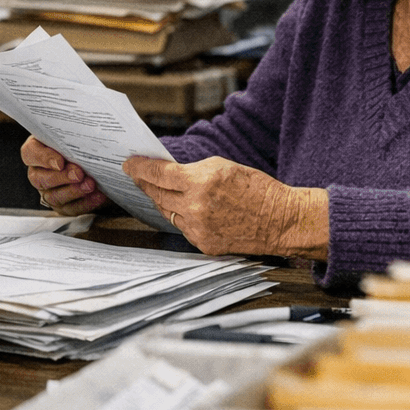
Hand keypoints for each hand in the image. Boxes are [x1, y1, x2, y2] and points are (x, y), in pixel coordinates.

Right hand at [21, 136, 107, 214]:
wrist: (95, 161)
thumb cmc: (78, 143)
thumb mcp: (72, 135)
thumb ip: (71, 133)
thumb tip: (83, 130)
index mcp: (36, 151)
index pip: (30, 153)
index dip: (43, 158)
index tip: (60, 161)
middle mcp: (38, 174)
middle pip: (41, 178)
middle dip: (61, 177)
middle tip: (78, 173)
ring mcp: (49, 192)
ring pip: (55, 196)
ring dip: (74, 191)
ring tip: (90, 185)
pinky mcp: (64, 206)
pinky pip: (72, 208)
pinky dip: (86, 203)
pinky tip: (98, 195)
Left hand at [122, 155, 328, 257]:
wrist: (281, 220)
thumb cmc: (257, 189)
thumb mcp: (223, 167)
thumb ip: (193, 171)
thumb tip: (168, 173)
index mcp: (201, 182)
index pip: (159, 175)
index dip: (140, 168)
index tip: (129, 164)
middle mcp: (196, 208)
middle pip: (157, 195)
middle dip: (145, 184)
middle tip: (137, 176)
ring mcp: (199, 229)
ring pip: (167, 212)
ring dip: (162, 201)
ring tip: (157, 190)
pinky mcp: (204, 245)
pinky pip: (182, 227)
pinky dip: (180, 217)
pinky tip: (183, 209)